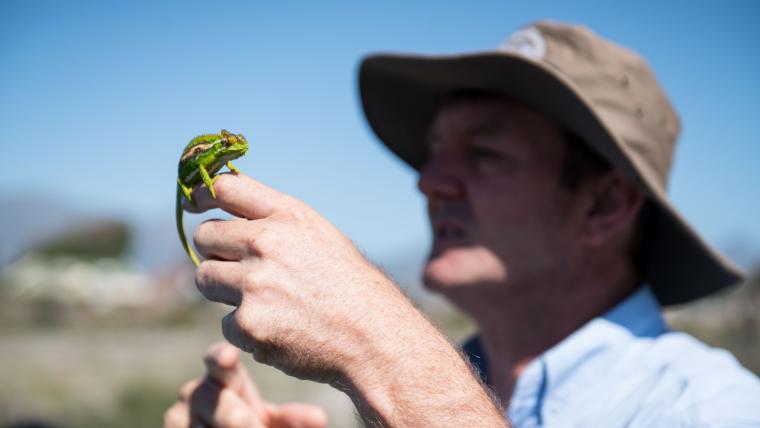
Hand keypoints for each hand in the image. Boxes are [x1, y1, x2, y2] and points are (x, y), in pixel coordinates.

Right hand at [163, 341, 326, 427]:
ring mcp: (178, 415)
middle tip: (252, 424)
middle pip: (210, 399)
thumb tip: (320, 419)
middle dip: (233, 416)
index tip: (229, 356)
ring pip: (198, 426)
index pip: (218, 360)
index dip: (221, 357)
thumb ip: (293, 418)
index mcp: (224, 376)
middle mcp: (197, 391)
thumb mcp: (274, 420)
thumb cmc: (255, 423)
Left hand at [186, 173, 415, 384]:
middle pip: (204, 236)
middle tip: (243, 268)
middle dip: (215, 252)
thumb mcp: (317, 235)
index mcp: (287, 215)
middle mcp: (266, 243)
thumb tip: (219, 204)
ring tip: (266, 300)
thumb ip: (273, 219)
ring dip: (225, 291)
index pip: (224, 186)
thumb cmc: (347, 285)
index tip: (193, 202)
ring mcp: (254, 284)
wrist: (373, 335)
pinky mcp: (248, 324)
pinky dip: (246, 329)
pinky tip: (280, 329)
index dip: (201, 193)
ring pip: (204, 279)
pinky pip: (224, 323)